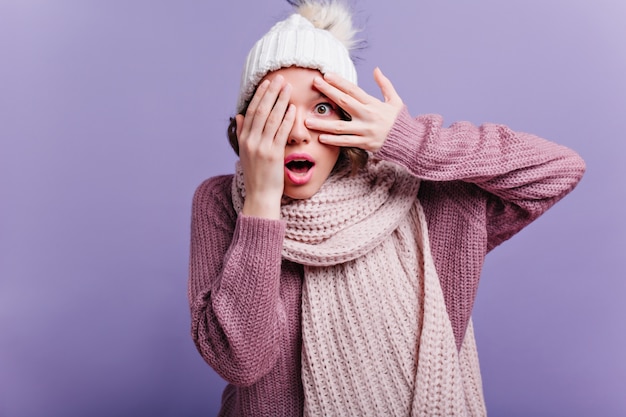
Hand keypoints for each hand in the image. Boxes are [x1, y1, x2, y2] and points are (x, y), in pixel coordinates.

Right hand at [235, 75, 294, 218]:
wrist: (260, 196)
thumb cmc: (256, 175)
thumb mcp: (245, 152)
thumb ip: (242, 133)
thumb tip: (239, 115)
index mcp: (244, 139)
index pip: (251, 111)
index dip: (260, 96)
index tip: (267, 83)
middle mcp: (251, 141)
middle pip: (261, 111)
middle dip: (271, 93)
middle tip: (280, 79)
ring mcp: (262, 147)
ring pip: (272, 119)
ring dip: (281, 101)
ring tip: (288, 88)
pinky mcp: (274, 154)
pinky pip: (281, 132)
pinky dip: (287, 119)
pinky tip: (293, 109)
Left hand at [304, 67, 403, 151]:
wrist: (409, 141)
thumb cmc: (399, 120)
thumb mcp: (395, 101)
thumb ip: (385, 85)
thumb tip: (376, 69)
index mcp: (373, 104)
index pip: (353, 90)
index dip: (340, 82)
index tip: (327, 75)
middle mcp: (367, 116)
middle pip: (344, 102)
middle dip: (328, 92)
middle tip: (314, 83)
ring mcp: (365, 131)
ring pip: (340, 126)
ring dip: (323, 123)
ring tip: (307, 120)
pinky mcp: (364, 144)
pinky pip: (346, 142)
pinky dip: (333, 141)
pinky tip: (321, 138)